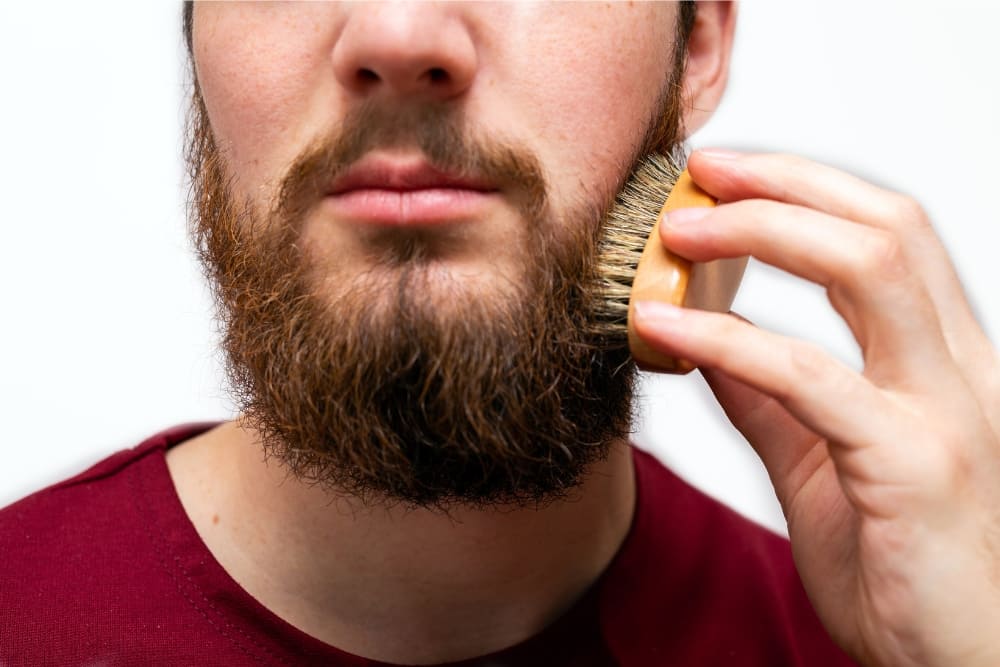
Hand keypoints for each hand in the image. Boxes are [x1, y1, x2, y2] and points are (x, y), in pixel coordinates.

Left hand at [632, 149, 999, 666]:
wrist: (957, 664)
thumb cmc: (898, 567)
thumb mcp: (816, 465)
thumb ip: (767, 400)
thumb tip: (707, 339)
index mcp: (940, 364)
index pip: (887, 237)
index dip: (807, 190)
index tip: (728, 176)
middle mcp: (958, 370)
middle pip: (887, 226)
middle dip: (788, 182)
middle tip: (701, 172)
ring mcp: (945, 412)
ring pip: (871, 268)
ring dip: (765, 230)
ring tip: (679, 228)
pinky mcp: (914, 465)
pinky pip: (811, 378)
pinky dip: (729, 339)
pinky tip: (662, 325)